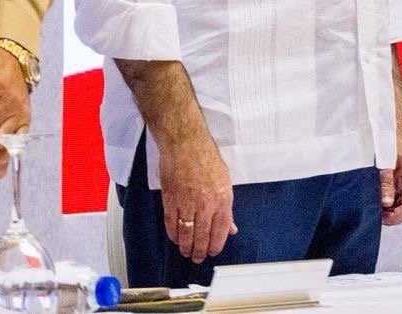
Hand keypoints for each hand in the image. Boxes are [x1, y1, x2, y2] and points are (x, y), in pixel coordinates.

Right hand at [159, 134, 236, 262]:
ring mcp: (186, 203)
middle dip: (200, 251)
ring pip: (186, 233)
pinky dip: (173, 234)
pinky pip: (171, 224)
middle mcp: (205, 204)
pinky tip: (175, 238)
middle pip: (202, 236)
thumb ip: (227, 208)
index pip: (220, 231)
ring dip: (185, 246)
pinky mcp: (170, 200)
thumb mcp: (225, 182)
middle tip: (197, 257)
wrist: (186, 144)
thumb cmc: (206, 158)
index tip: (213, 252)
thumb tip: (231, 226)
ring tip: (186, 252)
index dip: (216, 245)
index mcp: (222, 199)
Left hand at [381, 137, 401, 225]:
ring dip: (391, 211)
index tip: (382, 218)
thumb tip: (385, 204)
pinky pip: (399, 198)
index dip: (397, 216)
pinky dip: (389, 204)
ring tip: (377, 210)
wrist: (393, 129)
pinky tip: (379, 202)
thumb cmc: (393, 141)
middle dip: (394, 216)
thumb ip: (386, 183)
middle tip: (378, 216)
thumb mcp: (386, 162)